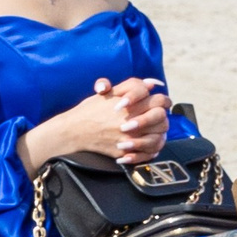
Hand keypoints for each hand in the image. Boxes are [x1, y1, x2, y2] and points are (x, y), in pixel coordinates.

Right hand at [27, 76, 172, 170]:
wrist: (74, 131)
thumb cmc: (89, 110)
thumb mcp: (107, 93)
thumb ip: (131, 86)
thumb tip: (152, 84)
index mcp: (130, 103)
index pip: (160, 100)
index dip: (161, 101)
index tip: (155, 104)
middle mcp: (132, 120)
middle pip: (161, 118)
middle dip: (160, 118)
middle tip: (154, 119)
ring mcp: (130, 137)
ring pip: (158, 136)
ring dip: (157, 134)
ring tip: (150, 133)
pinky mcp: (125, 151)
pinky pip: (147, 153)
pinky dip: (150, 151)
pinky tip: (147, 147)